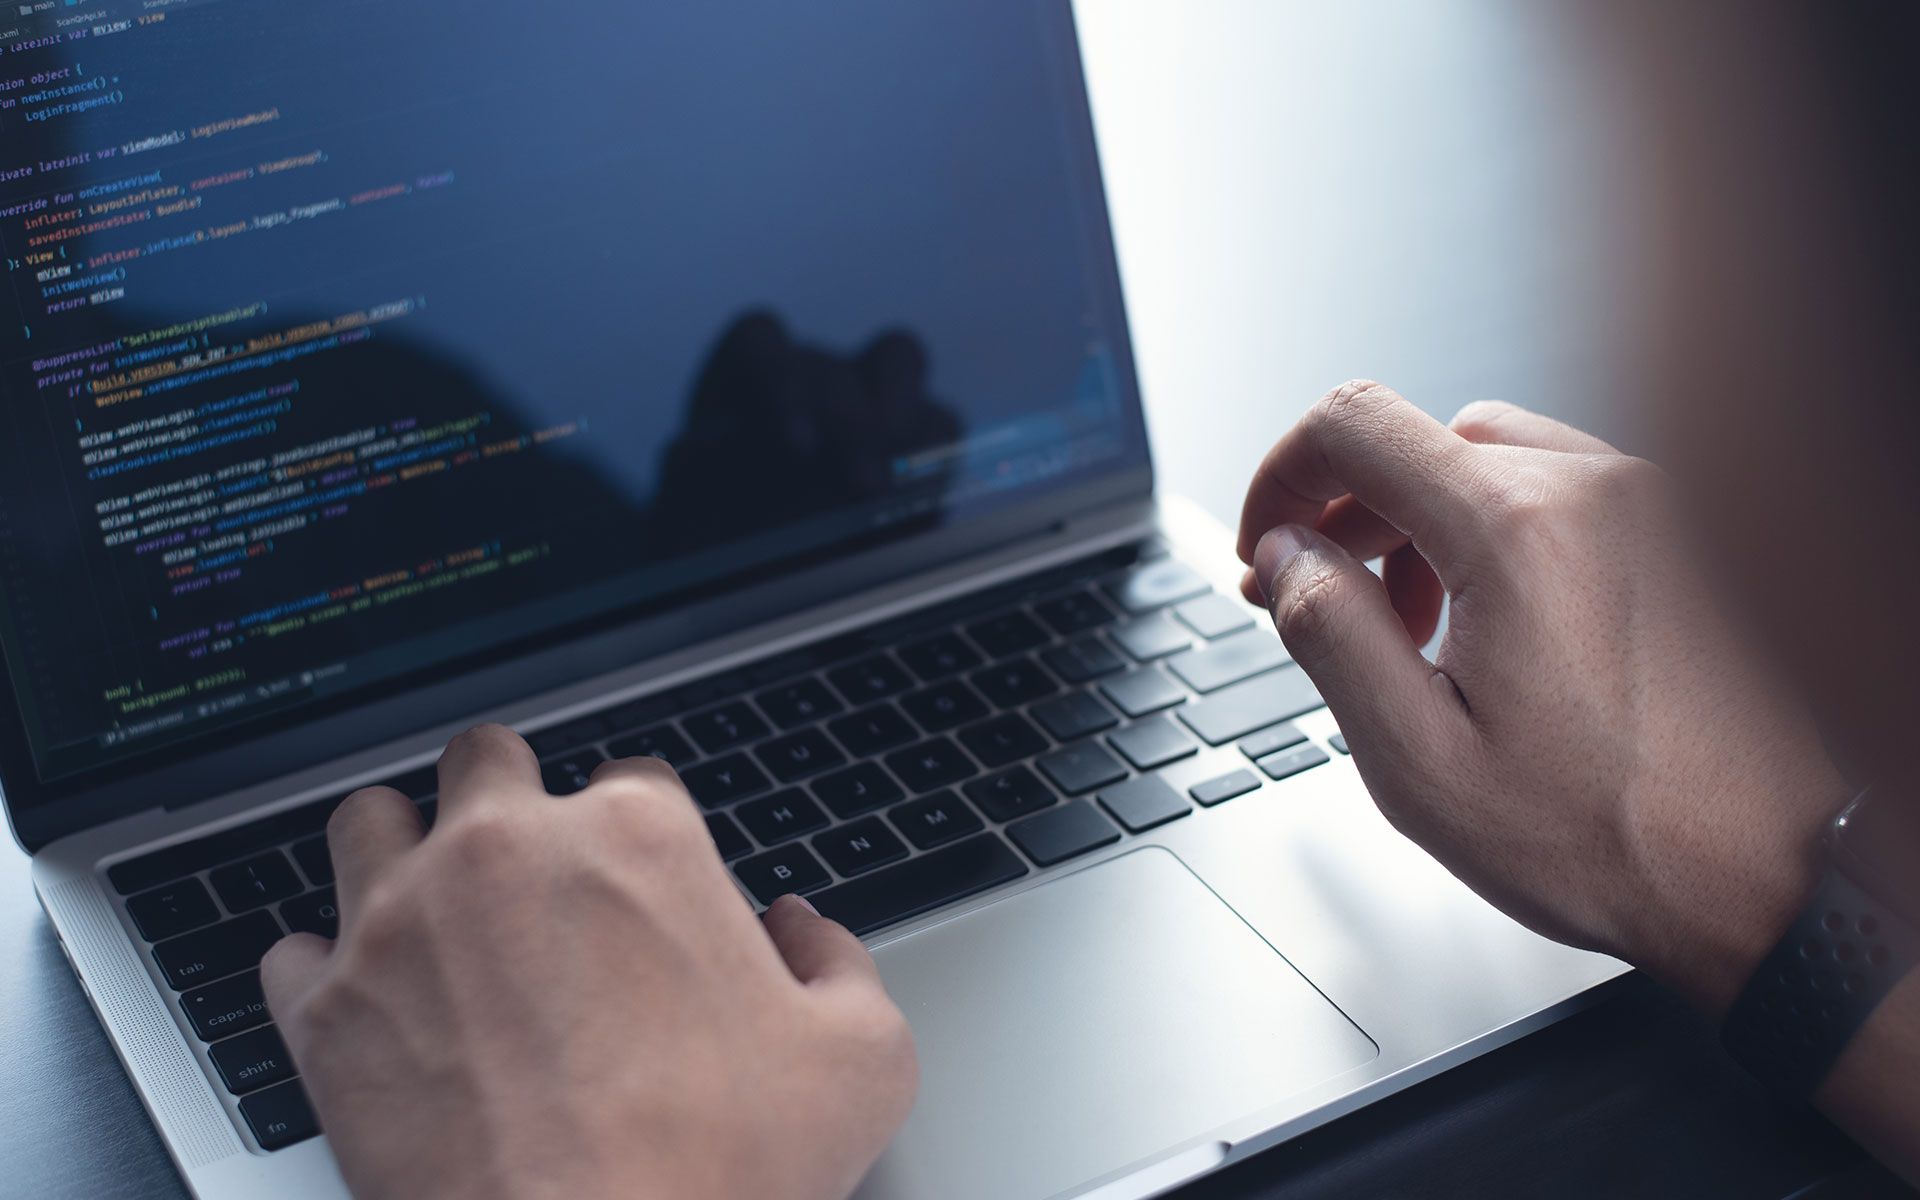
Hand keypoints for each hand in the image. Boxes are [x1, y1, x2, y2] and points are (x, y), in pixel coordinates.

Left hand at [260, 725, 916, 1199]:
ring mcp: (404, 920)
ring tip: (425, 904)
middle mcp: (510, 851)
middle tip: (524, 871)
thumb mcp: (861, 1060)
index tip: (635, 885)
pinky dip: (321, 969)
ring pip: (368, 820)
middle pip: (484, 759)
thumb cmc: (721, 1172)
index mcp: (640, 840)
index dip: (639, 832)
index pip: (632, 777)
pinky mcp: (328, 1008)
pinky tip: (366, 1003)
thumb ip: (839, 963)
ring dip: (397, 850)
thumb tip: (802, 932)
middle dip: (505, 800)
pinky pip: (287, 948)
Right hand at [1237, 381, 1850, 1016]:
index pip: (1353, 426)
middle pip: (1417, 441)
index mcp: (1519, 533)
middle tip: (1313, 602)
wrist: (1767, 874)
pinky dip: (1490, 532)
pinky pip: (1552, 490)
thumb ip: (1330, 633)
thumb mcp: (1420, 759)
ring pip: (1483, 459)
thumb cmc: (1612, 835)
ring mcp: (1647, 503)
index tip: (1263, 543)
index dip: (1279, 477)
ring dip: (1417, 526)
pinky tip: (1486, 624)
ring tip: (1410, 630)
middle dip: (1344, 517)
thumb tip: (1283, 553)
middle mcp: (1593, 490)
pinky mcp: (1675, 532)